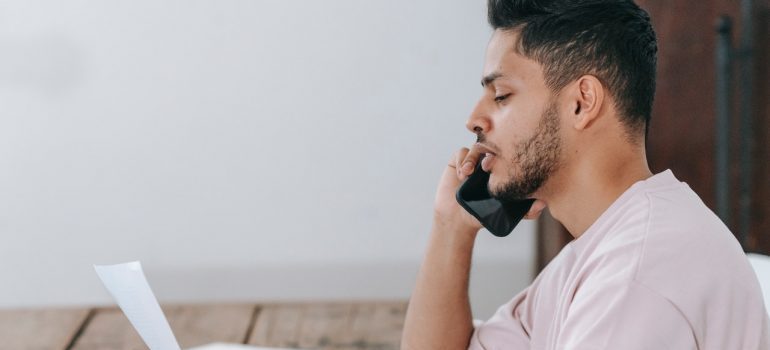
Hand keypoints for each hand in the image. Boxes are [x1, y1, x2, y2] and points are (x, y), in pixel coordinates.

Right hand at [432, 146, 546, 234]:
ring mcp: (474, 159)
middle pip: (493, 145)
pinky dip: (462, 161)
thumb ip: (525, 211)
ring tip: (468, 174)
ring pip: (477, 147)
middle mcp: (490, 160)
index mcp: (503, 168)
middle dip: (490, 151)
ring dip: (472, 158)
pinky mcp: (458, 160)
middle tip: (487, 166)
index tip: (505, 167)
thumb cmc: (483, 214)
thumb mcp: (506, 214)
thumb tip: (542, 204)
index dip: (509, 154)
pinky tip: (462, 175)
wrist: (458, 218)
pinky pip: (461, 152)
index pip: (509, 154)